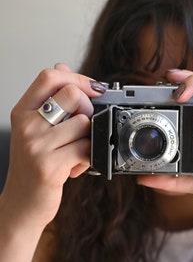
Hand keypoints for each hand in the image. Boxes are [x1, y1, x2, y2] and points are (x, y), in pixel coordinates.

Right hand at [0, 64, 105, 227]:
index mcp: (23, 111)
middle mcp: (26, 125)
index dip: (78, 77)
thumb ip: (50, 97)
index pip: (50, 77)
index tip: (94, 89)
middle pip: (73, 95)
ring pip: (84, 123)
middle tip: (84, 126)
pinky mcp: (50, 166)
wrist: (22, 202)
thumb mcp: (36, 127)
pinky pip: (87, 148)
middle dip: (89, 109)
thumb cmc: (34, 162)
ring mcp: (36, 145)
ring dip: (90, 138)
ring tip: (77, 150)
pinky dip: (90, 157)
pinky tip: (78, 165)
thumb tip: (62, 65)